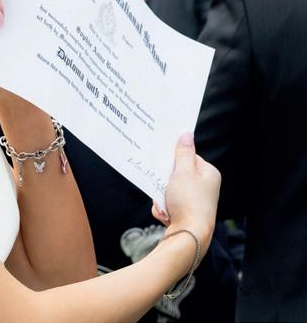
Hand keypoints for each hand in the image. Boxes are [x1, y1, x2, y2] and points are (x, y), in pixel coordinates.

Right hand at [153, 132, 219, 250]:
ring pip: (168, 189)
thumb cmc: (189, 203)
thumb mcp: (183, 172)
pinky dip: (163, 207)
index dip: (173, 159)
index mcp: (208, 173)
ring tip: (166, 206)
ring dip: (161, 197)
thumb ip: (183, 153)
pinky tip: (166, 215)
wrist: (189, 237)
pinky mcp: (186, 212)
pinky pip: (168, 202)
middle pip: (175, 173)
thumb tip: (186, 133)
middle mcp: (204, 186)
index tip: (162, 161)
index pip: (187, 157)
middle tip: (163, 186)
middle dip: (164, 182)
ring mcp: (195, 200)